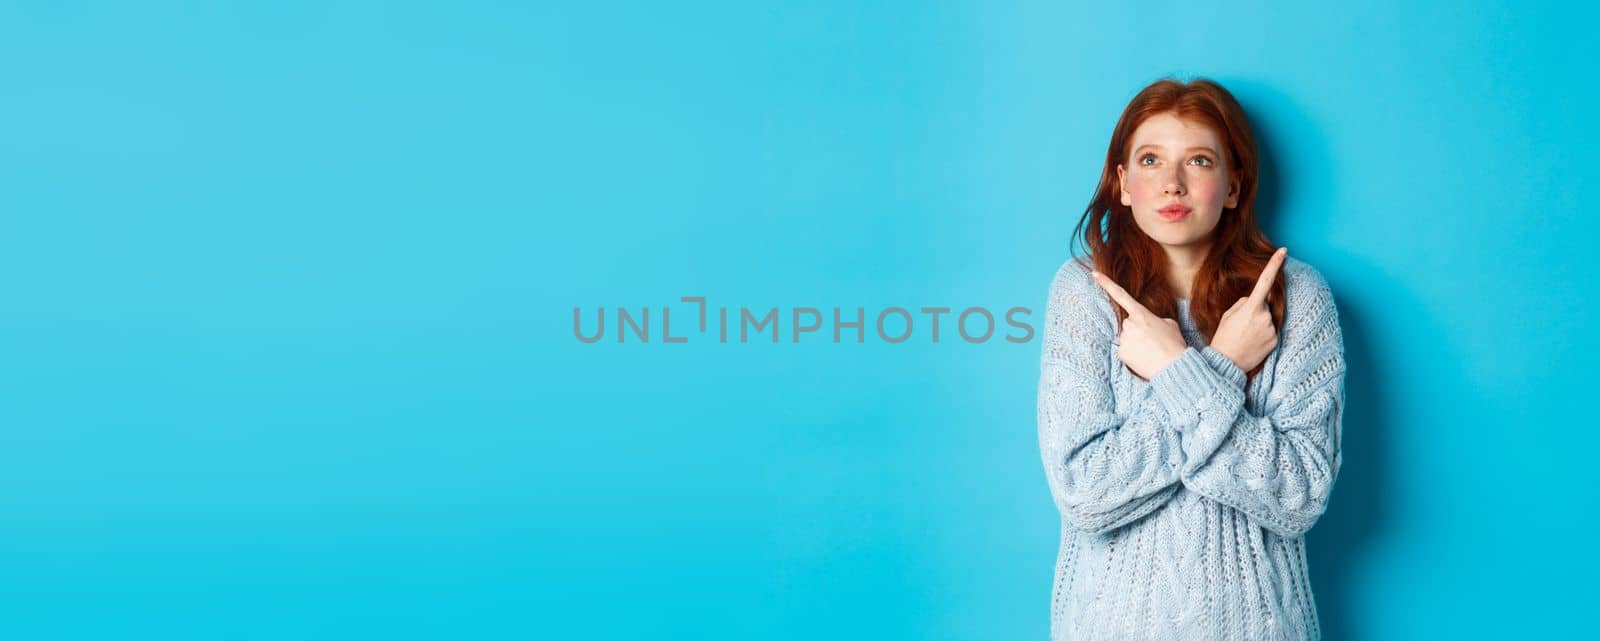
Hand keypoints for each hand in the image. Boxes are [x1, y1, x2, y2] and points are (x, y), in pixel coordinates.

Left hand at [1090, 271, 1189, 380]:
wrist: (1174, 367)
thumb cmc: (1174, 345)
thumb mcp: (1170, 324)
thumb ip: (1155, 318)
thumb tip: (1149, 323)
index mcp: (1141, 313)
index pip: (1120, 295)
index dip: (1106, 283)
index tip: (1094, 273)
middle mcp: (1129, 324)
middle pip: (1128, 323)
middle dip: (1137, 330)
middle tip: (1152, 341)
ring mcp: (1124, 338)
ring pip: (1126, 338)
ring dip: (1135, 343)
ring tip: (1150, 351)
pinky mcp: (1121, 353)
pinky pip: (1124, 351)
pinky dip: (1132, 354)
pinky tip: (1143, 358)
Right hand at [1210, 247, 1286, 374]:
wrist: (1226, 363)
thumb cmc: (1224, 337)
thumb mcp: (1228, 315)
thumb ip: (1244, 303)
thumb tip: (1257, 301)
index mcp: (1251, 307)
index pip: (1265, 280)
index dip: (1275, 264)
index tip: (1284, 251)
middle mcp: (1265, 316)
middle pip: (1264, 304)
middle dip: (1255, 310)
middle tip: (1241, 326)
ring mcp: (1272, 329)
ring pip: (1268, 318)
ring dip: (1259, 323)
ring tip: (1245, 336)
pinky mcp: (1275, 341)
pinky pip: (1271, 331)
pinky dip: (1263, 335)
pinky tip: (1252, 343)